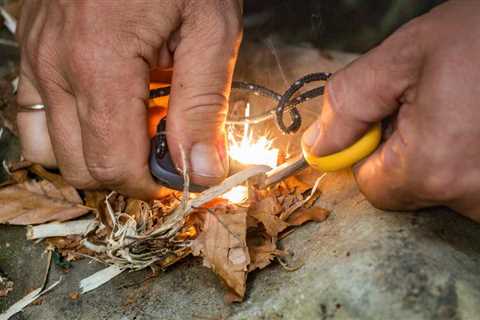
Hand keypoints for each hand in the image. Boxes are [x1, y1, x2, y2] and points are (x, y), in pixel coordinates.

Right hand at [16, 0, 241, 198]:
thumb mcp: (211, 30)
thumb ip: (204, 107)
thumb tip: (201, 171)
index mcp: (100, 63)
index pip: (114, 164)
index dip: (151, 184)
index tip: (181, 176)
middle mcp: (56, 65)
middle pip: (80, 167)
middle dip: (127, 174)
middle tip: (165, 151)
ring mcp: (37, 58)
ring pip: (53, 149)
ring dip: (98, 154)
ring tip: (137, 128)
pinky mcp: (35, 52)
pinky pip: (36, 116)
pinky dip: (73, 130)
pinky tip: (108, 109)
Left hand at [302, 1, 479, 221]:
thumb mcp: (405, 56)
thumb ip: (350, 104)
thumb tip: (318, 145)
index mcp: (434, 167)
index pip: (371, 185)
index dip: (371, 150)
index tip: (390, 117)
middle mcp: (472, 196)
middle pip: (408, 188)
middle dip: (409, 149)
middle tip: (438, 105)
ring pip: (441, 186)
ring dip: (442, 152)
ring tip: (466, 110)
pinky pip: (468, 183)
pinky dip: (465, 156)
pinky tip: (476, 124)